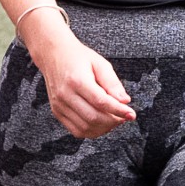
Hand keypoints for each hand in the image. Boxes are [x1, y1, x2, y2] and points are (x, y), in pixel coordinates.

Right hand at [25, 19, 135, 139]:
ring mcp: (59, 105)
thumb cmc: (78, 57)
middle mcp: (65, 94)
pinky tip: (101, 123)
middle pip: (93, 117)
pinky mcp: (57, 112)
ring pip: (85, 127)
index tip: (131, 114)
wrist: (53, 54)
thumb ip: (112, 83)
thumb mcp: (100, 63)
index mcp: (77, 80)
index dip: (119, 110)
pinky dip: (91, 131)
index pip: (101, 102)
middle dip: (113, 121)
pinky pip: (76, 130)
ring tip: (114, 119)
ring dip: (104, 128)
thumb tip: (125, 101)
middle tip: (124, 116)